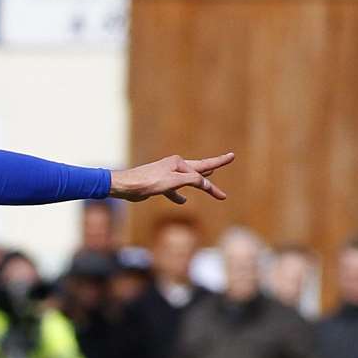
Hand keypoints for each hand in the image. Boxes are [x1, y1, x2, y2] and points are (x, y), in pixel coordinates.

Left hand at [111, 152, 233, 204]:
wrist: (125, 186)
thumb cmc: (148, 181)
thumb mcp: (173, 181)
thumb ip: (192, 181)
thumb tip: (206, 184)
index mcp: (179, 163)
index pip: (203, 166)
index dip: (219, 162)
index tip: (232, 156)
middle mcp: (174, 166)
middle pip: (199, 170)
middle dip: (214, 169)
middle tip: (229, 158)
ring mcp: (166, 175)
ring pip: (188, 180)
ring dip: (199, 183)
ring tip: (210, 184)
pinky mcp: (159, 185)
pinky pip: (174, 191)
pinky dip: (179, 196)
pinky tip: (182, 202)